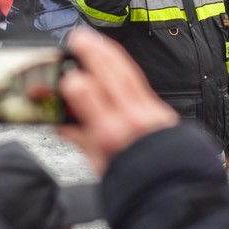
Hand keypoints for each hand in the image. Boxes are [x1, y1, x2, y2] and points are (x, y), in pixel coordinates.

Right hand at [57, 29, 178, 174]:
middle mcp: (131, 118)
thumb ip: (78, 138)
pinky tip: (113, 59)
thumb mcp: (96, 164)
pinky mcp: (159, 109)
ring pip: (127, 73)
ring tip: (93, 40)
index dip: (74, 82)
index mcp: (109, 134)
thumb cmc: (131, 181)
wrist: (170, 190)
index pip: (88, 96)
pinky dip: (123, 66)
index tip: (65, 76)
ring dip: (108, 53)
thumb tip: (59, 124)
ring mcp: (149, 111)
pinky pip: (138, 81)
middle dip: (93, 52)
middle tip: (78, 38)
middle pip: (111, 75)